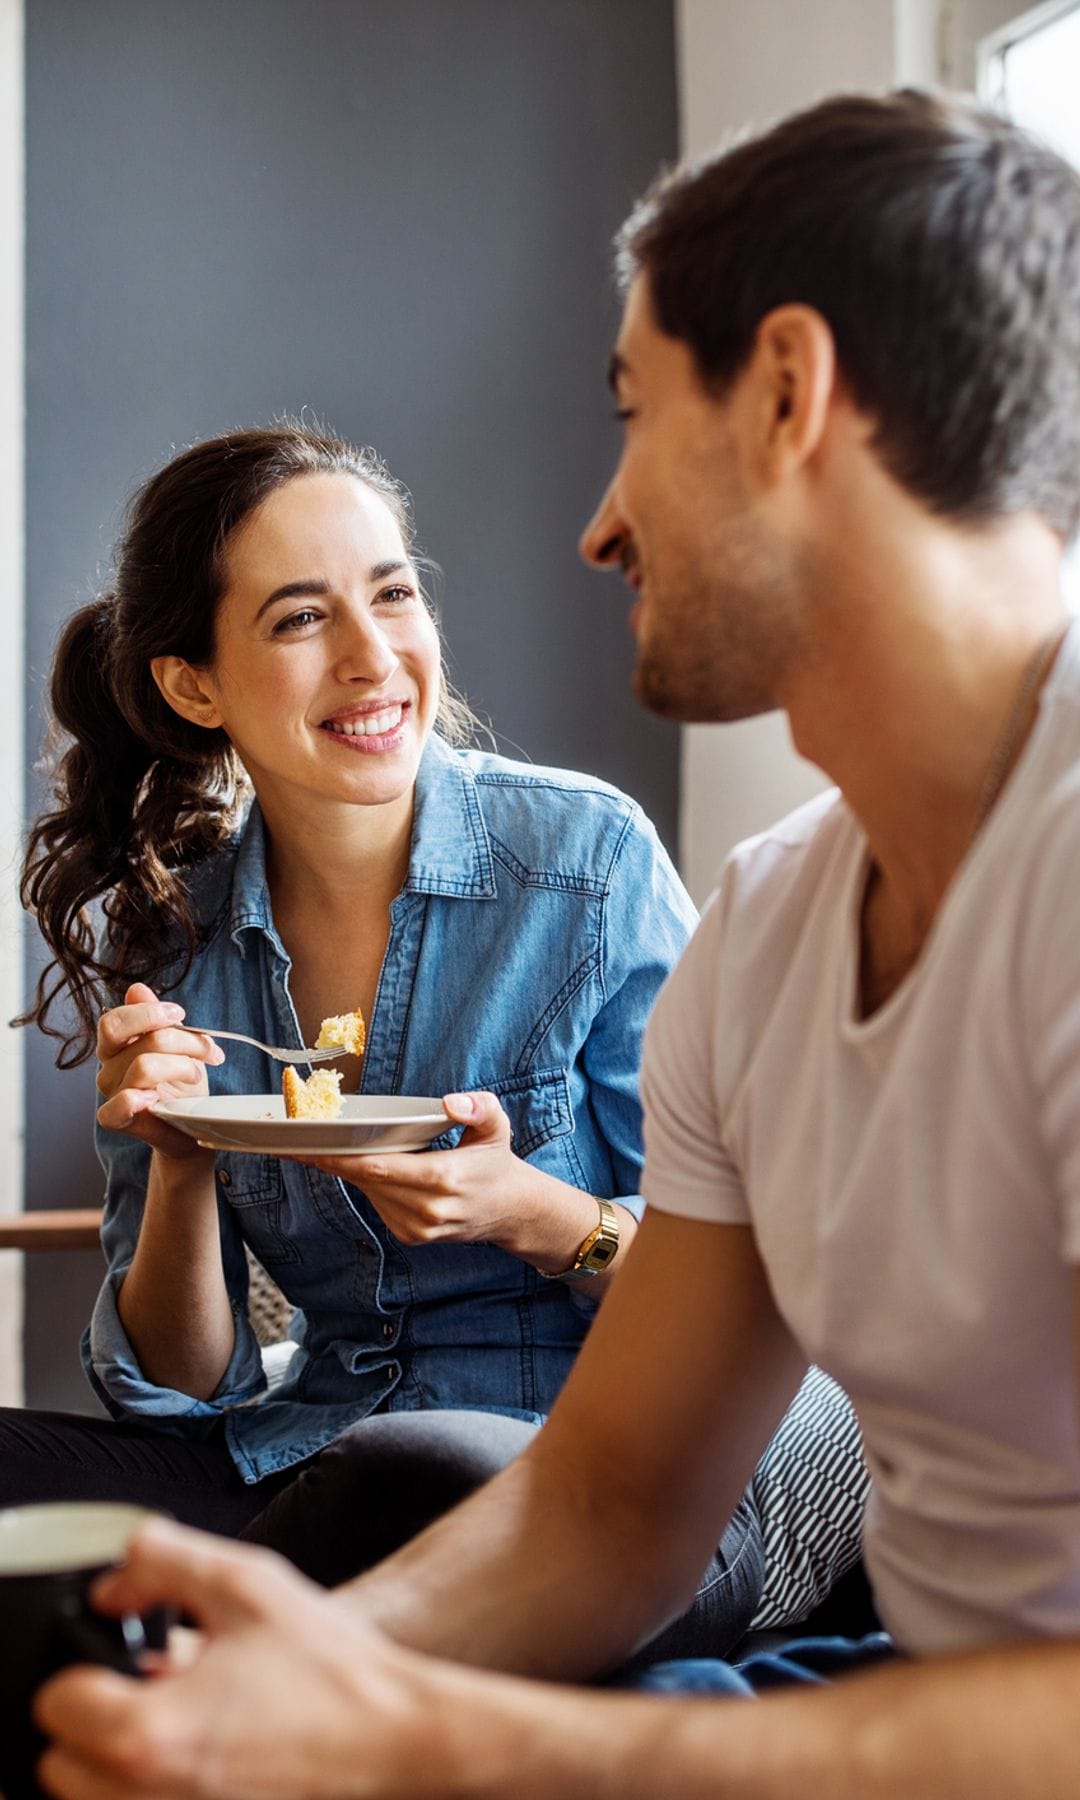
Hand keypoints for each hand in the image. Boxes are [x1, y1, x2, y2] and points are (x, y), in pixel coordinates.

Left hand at [32, 1520, 453, 1799]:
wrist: (395, 1738)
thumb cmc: (331, 1671)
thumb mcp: (244, 1582)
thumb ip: (162, 1560)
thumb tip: (115, 1584)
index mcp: (147, 1734)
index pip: (57, 1705)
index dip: (87, 1666)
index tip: (126, 1657)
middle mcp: (148, 1797)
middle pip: (61, 1765)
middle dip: (98, 1718)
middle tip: (151, 1689)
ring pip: (98, 1796)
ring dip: (121, 1758)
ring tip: (183, 1721)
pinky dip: (156, 1785)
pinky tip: (209, 1751)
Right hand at [96, 982, 223, 1158]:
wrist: (192, 1124)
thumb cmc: (182, 1082)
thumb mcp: (178, 1043)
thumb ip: (156, 1018)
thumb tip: (137, 989)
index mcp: (117, 1045)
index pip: (114, 1020)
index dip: (149, 1013)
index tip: (180, 1014)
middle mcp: (108, 1067)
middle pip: (142, 1041)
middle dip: (183, 1040)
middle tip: (207, 1049)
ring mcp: (111, 1093)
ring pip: (144, 1067)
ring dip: (182, 1067)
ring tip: (195, 1075)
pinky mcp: (117, 1120)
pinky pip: (116, 1108)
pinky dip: (134, 1100)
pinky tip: (155, 1099)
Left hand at [290, 1092, 606, 1270]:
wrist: (510, 1211)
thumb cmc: (496, 1162)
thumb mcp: (498, 1126)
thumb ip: (480, 1107)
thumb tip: (451, 1101)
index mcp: (443, 1179)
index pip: (378, 1168)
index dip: (338, 1157)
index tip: (305, 1146)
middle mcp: (426, 1209)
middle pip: (364, 1180)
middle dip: (328, 1159)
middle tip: (291, 1139)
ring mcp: (417, 1228)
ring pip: (367, 1192)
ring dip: (345, 1170)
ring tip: (319, 1147)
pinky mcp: (411, 1236)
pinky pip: (378, 1204)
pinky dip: (367, 1183)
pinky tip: (362, 1166)